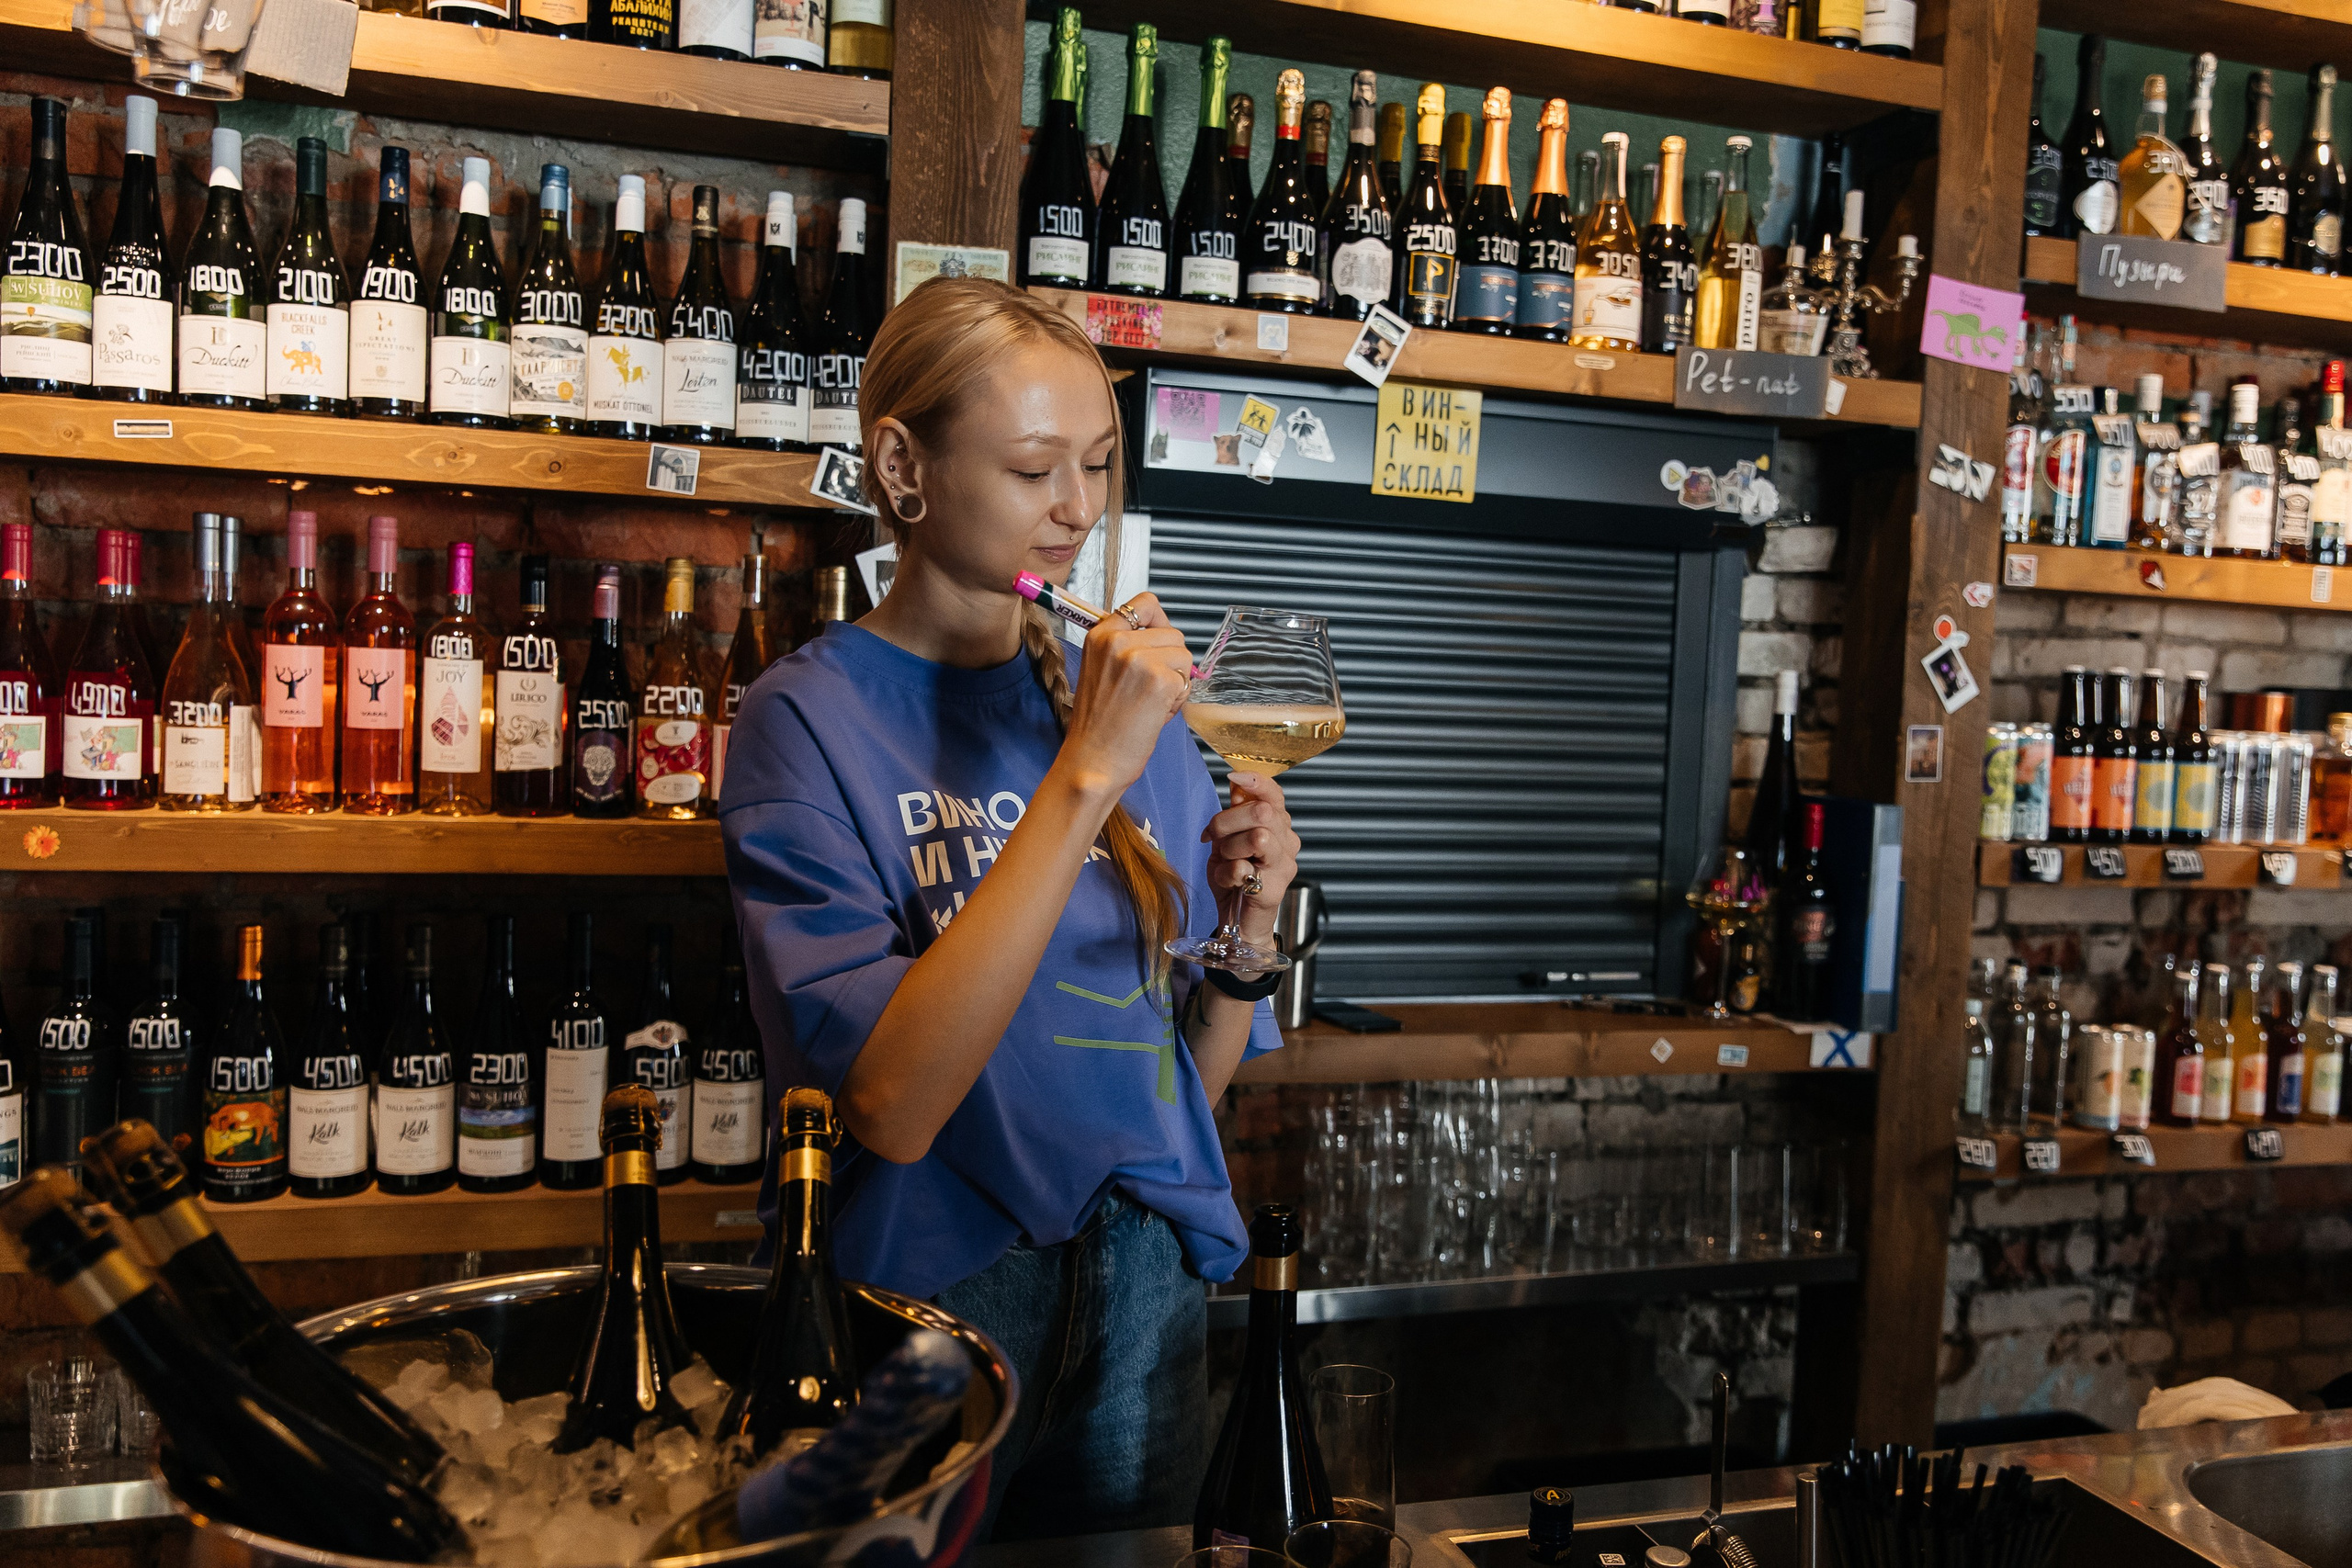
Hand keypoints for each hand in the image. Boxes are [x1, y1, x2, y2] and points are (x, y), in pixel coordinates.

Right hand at [1057, 593, 1193, 799]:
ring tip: (1149, 704)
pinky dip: (1177, 700)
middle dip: (1170, 662)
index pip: (1145, 603)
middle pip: (1173, 633)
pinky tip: (1154, 715)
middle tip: (1147, 690)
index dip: (1159, 624)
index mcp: (1100, 635)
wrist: (1092, 761)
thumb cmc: (1098, 725)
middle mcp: (1117, 640)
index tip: (1157, 645)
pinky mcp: (1159, 680)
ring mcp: (1139, 658)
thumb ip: (1125, 647)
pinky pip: (1186, 681)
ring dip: (1176, 682)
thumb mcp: (1100, 670)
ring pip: (1184, 656)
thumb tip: (1162, 634)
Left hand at [1204, 772, 1299, 951]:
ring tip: (1226, 861)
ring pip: (1258, 836)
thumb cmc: (1234, 878)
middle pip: (1262, 812)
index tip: (1233, 777)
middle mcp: (1288, 842)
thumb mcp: (1229, 839)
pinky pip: (1244, 867)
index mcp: (1278, 825)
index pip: (1275, 795)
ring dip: (1230, 848)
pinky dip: (1226, 873)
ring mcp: (1285, 865)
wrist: (1238, 922)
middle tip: (1213, 837)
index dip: (1256, 782)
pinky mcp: (1275, 888)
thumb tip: (1236, 782)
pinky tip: (1228, 880)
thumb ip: (1236, 813)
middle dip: (1227, 821)